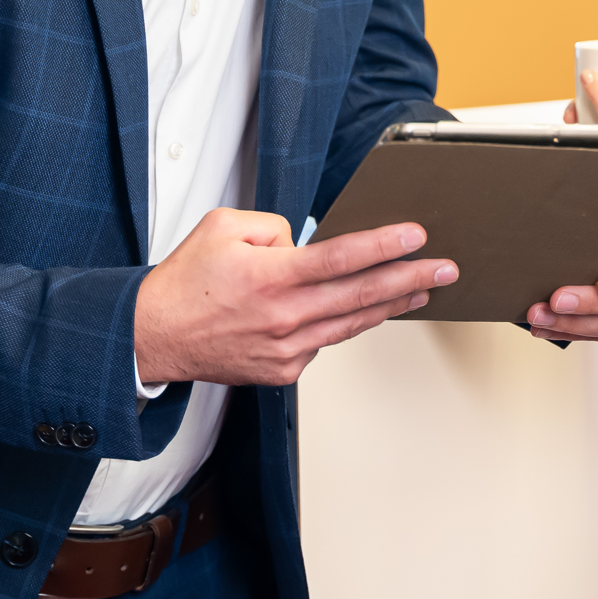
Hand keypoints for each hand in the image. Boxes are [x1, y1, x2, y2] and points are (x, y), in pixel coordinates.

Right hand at [133, 209, 458, 386]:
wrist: (152, 336)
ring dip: (391, 305)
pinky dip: (341, 325)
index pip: (340, 258)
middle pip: (360, 295)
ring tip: (423, 289)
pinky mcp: (282, 371)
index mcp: (269, 277)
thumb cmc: (185, 281)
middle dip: (410, 278)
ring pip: (351, 324)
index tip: (415, 235)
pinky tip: (359, 310)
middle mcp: (282, 317)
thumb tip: (308, 242)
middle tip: (445, 268)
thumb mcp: (224, 227)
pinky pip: (323, 342)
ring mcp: (285, 350)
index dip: (383, 245)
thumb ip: (274, 227)